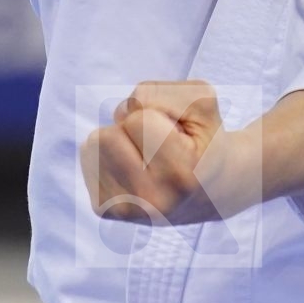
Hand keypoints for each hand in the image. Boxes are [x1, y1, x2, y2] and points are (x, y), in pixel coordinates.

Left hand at [81, 80, 260, 226]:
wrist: (214, 188)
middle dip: (130, 127)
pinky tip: (135, 168)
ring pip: (92, 146)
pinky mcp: (106, 210)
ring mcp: (126, 211)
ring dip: (119, 140)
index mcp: (181, 175)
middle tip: (158, 143)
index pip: (137, 119)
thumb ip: (161, 92)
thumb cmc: (205, 136)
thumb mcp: (200, 99)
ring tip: (148, 155)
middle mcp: (151, 201)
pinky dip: (109, 154)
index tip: (178, 134)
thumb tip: (120, 114)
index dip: (156, 114)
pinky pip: (88, 159)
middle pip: (106, 136)